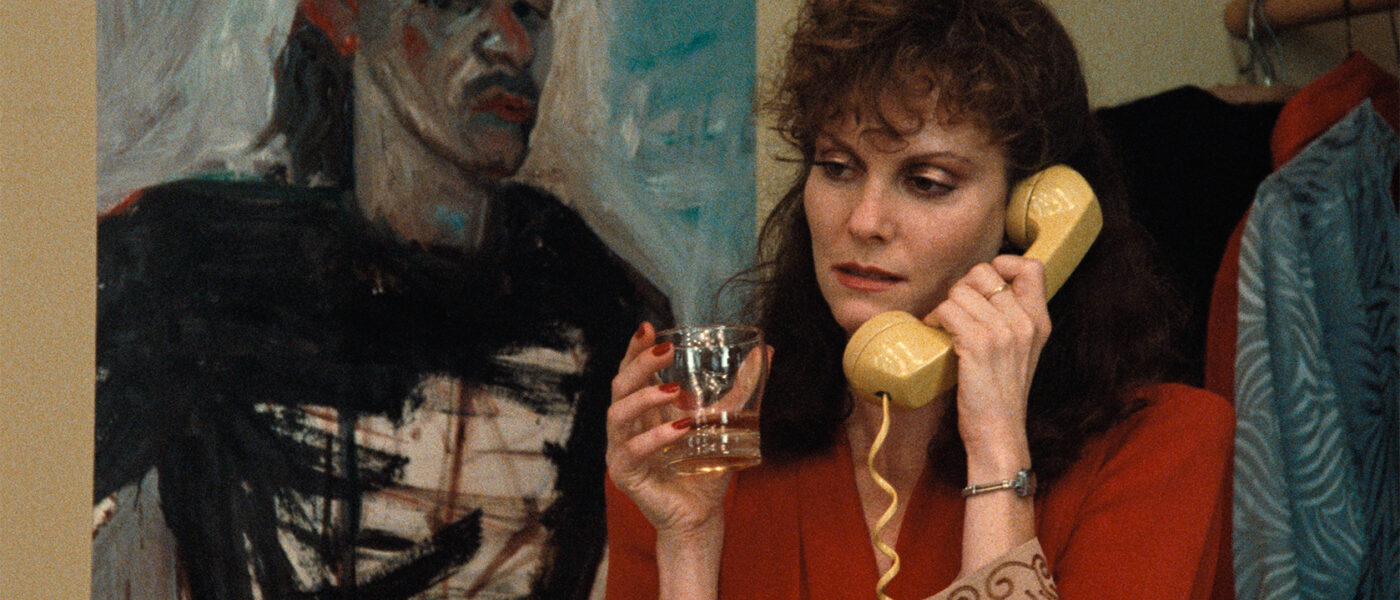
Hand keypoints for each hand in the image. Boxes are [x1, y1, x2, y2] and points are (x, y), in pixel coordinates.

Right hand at [606, 322, 732, 536]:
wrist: (702, 513)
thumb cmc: (705, 467)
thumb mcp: (726, 420)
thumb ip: (742, 388)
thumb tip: (766, 352)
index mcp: (645, 409)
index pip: (632, 371)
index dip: (635, 349)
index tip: (649, 327)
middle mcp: (628, 425)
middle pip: (619, 385)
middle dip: (639, 364)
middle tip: (665, 351)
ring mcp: (621, 449)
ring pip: (617, 414)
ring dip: (644, 397)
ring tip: (674, 391)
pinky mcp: (625, 474)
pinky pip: (632, 450)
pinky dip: (655, 436)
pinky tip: (680, 428)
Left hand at [926, 255, 1050, 455]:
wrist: (999, 433)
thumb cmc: (1001, 395)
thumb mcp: (1021, 352)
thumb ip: (1013, 321)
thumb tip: (982, 293)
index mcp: (1039, 321)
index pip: (1032, 266)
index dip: (1002, 265)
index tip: (983, 288)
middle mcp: (1025, 322)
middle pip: (984, 272)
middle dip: (963, 287)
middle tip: (956, 311)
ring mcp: (1003, 333)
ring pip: (960, 291)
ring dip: (944, 307)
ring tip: (943, 326)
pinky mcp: (978, 345)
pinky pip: (947, 310)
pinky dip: (935, 318)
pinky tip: (935, 331)